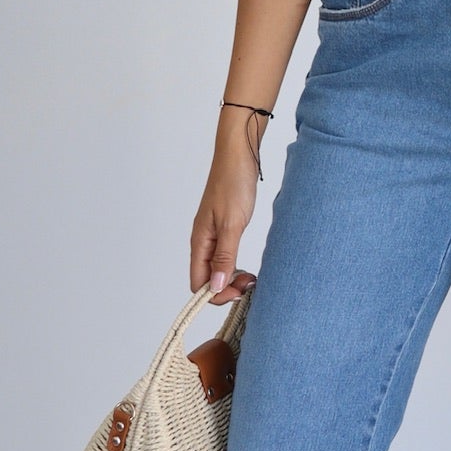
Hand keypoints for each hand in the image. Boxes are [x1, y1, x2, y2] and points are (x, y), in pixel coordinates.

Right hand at [190, 123, 261, 303]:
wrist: (239, 156)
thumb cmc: (233, 183)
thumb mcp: (231, 224)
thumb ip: (224, 257)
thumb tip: (214, 287)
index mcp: (199, 242)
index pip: (198, 283)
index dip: (216, 293)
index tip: (239, 290)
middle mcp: (202, 242)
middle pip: (207, 280)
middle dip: (226, 287)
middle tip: (250, 282)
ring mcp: (212, 236)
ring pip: (216, 269)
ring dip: (232, 278)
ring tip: (252, 275)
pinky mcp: (223, 229)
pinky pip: (225, 257)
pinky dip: (235, 265)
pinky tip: (248, 264)